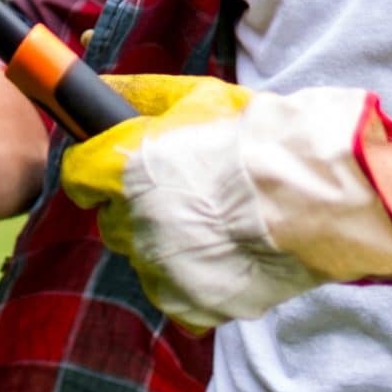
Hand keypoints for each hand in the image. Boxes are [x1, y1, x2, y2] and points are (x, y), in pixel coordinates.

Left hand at [60, 81, 391, 329]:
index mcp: (125, 170)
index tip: (115, 171)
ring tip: (214, 227)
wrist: (313, 196)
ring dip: (167, 245)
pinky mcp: (190, 303)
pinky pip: (176, 293)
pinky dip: (193, 280)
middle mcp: (133, 223)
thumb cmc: (258, 140)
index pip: (77, 177)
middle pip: (113, 220)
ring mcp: (160, 269)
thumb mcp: (197, 99)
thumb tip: (100, 88)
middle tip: (183, 196)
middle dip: (138, 209)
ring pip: (146, 258)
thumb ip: (141, 95)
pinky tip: (225, 256)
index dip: (97, 172)